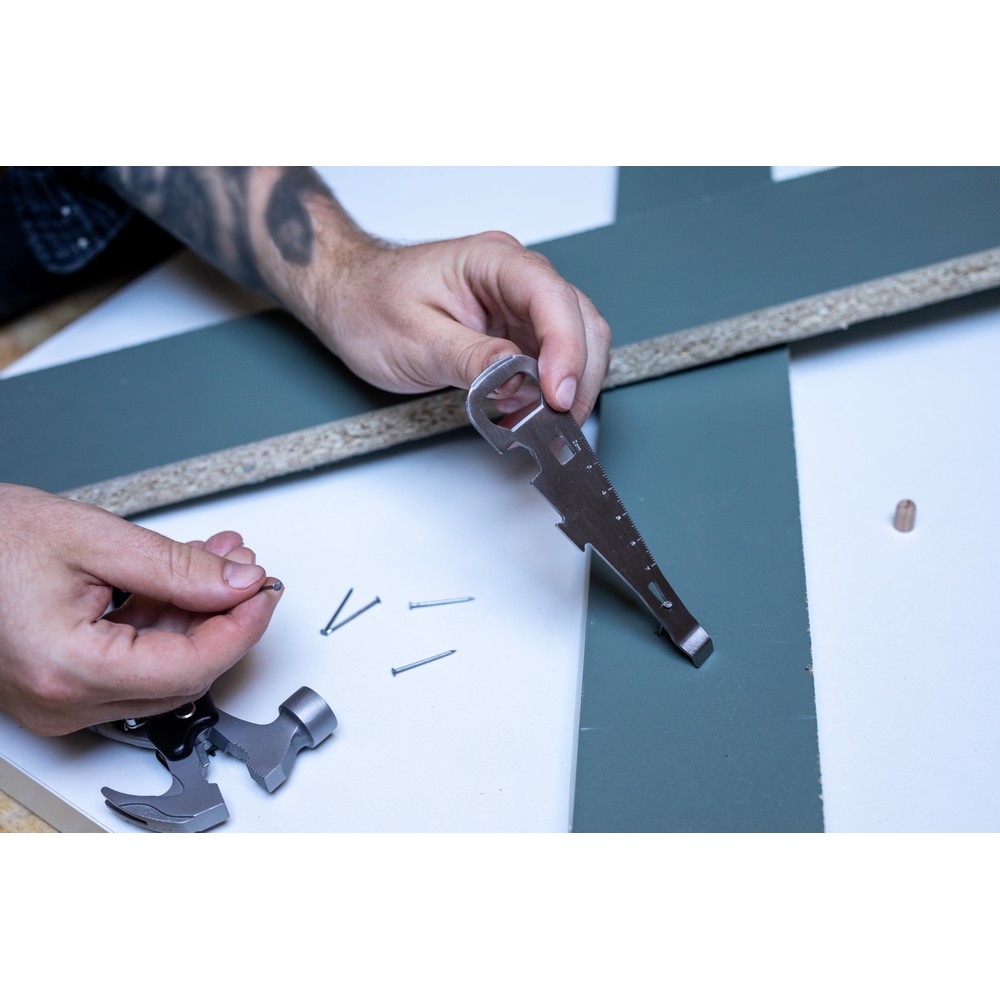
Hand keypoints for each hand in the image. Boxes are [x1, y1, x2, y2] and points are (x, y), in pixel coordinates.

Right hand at [0, 484, 282, 735]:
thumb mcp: (95, 539)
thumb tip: (239, 584)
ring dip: (197, 613)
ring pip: (163, 668)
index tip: (265, 591)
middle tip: (246, 569)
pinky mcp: (62, 686)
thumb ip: (178, 568)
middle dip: (224, 617)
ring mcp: (61, 700)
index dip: (241, 627)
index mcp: (69, 669)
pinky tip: (182, 576)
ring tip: (217, 559)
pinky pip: (134, 663)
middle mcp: (63, 701)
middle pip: (183, 673)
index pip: (191, 666)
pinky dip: (164, 620)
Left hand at [108, 168, 611, 420]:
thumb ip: (475, 364)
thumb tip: (525, 392)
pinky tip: (539, 413)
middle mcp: (511, 275)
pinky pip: (550, 352)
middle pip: (581, 319)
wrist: (335, 291)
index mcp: (493, 262)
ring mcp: (512, 300)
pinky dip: (556, 386)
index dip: (569, 353)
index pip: (554, 300)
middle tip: (563, 429)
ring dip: (573, 383)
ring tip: (551, 429)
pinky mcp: (505, 325)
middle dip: (583, 374)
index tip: (561, 402)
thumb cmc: (360, 303)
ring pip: (575, 337)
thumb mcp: (410, 340)